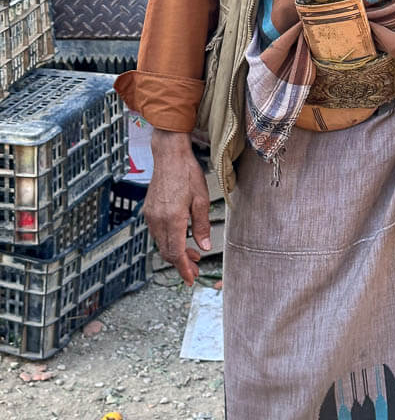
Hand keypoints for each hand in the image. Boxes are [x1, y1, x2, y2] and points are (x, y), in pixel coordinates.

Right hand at [145, 129, 210, 284]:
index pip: (176, 253)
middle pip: (167, 252)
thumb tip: (204, 247)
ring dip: (176, 252)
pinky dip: (169, 241)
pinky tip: (181, 238)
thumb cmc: (187, 173)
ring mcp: (151, 216)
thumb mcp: (202, 199)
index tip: (190, 279)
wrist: (169, 155)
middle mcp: (158, 220)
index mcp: (172, 218)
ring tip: (193, 254)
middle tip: (196, 269)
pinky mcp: (149, 211)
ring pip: (161, 244)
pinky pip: (158, 234)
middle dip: (181, 264)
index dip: (184, 268)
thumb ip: (202, 225)